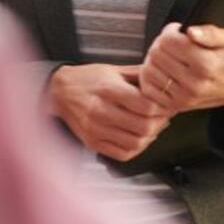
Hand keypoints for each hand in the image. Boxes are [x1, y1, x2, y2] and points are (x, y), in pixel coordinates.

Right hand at [46, 63, 170, 161]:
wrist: (59, 91)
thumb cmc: (87, 79)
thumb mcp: (114, 69)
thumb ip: (140, 75)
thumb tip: (163, 80)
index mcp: (109, 90)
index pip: (146, 106)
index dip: (161, 107)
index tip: (165, 104)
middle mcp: (101, 111)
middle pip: (143, 127)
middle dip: (159, 123)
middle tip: (163, 117)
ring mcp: (96, 130)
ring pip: (135, 143)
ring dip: (150, 137)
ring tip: (153, 127)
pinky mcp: (93, 143)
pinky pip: (122, 154)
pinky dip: (137, 148)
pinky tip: (139, 138)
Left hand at [139, 23, 223, 117]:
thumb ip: (210, 33)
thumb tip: (190, 31)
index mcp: (206, 64)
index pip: (169, 42)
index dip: (170, 31)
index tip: (177, 31)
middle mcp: (193, 83)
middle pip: (156, 54)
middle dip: (160, 43)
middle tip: (172, 43)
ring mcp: (183, 97)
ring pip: (149, 71)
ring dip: (153, 59)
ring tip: (167, 55)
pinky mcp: (175, 106)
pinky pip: (148, 89)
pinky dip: (149, 77)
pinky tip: (161, 70)